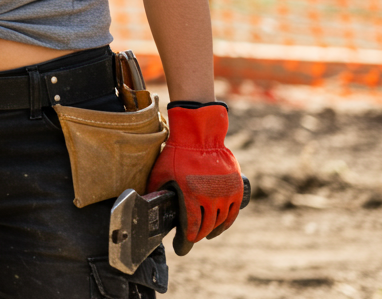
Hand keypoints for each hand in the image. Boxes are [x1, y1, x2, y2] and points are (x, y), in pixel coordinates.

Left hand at [147, 102, 244, 248]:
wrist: (199, 135)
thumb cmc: (177, 153)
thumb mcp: (161, 172)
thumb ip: (155, 190)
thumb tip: (145, 204)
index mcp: (191, 195)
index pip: (192, 227)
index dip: (187, 240)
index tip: (182, 246)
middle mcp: (211, 196)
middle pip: (207, 226)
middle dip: (198, 236)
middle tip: (192, 239)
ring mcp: (225, 192)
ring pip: (221, 221)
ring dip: (213, 231)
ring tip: (206, 234)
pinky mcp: (236, 187)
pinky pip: (233, 212)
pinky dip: (227, 222)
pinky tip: (220, 225)